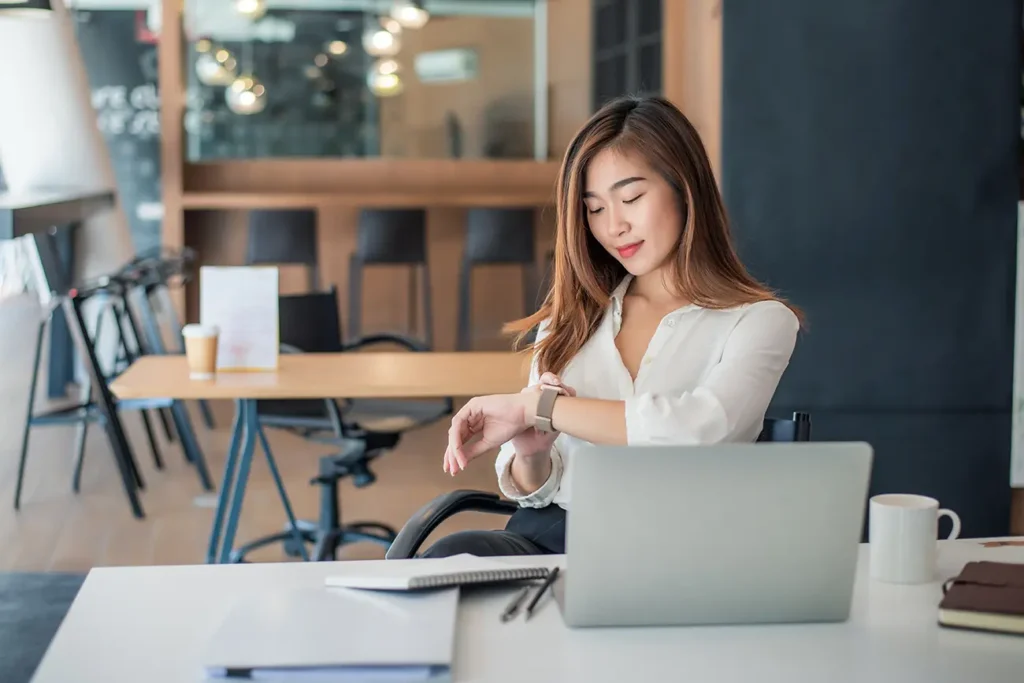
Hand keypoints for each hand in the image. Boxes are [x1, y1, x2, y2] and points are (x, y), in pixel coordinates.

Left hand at [443, 373, 575, 474]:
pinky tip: (458, 451)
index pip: (460, 440)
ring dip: (454, 449)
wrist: (524, 414)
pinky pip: (458, 424)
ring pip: (455, 431)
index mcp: (474, 422)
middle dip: (452, 454)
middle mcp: (470, 415)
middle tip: (451, 469)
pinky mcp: (472, 405)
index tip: (454, 469)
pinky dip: (457, 439)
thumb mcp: (488, 443)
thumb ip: (474, 451)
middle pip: (455, 436)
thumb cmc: (511, 425)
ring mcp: (470, 409)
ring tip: (456, 463)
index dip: (456, 455)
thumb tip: (461, 462)